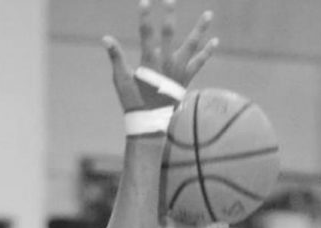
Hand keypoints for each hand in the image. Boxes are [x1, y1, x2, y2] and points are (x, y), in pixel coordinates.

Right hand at [103, 0, 217, 113]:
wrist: (149, 123)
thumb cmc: (132, 101)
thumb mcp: (121, 80)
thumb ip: (115, 57)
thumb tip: (105, 38)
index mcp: (149, 63)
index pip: (146, 34)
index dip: (145, 17)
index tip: (145, 2)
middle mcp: (166, 64)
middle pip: (169, 33)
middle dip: (169, 15)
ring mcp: (178, 71)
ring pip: (191, 45)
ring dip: (200, 29)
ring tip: (209, 14)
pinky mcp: (185, 79)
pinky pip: (198, 63)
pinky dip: (206, 52)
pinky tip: (215, 41)